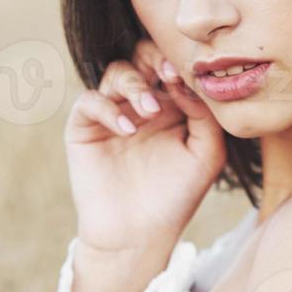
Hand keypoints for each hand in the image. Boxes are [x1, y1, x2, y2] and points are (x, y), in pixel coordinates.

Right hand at [64, 38, 226, 255]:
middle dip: (154, 59)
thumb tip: (184, 80)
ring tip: (150, 112)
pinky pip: (90, 101)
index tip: (188, 74)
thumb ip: (205, 114)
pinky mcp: (85, 128)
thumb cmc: (176, 196)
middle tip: (167, 76)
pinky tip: (128, 130)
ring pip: (116, 73)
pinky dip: (109, 109)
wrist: (138, 235)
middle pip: (142, 56)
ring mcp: (111, 113)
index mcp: (172, 105)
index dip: (179, 62)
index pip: (172, 65)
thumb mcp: (207, 154)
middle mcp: (140, 103)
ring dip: (135, 86)